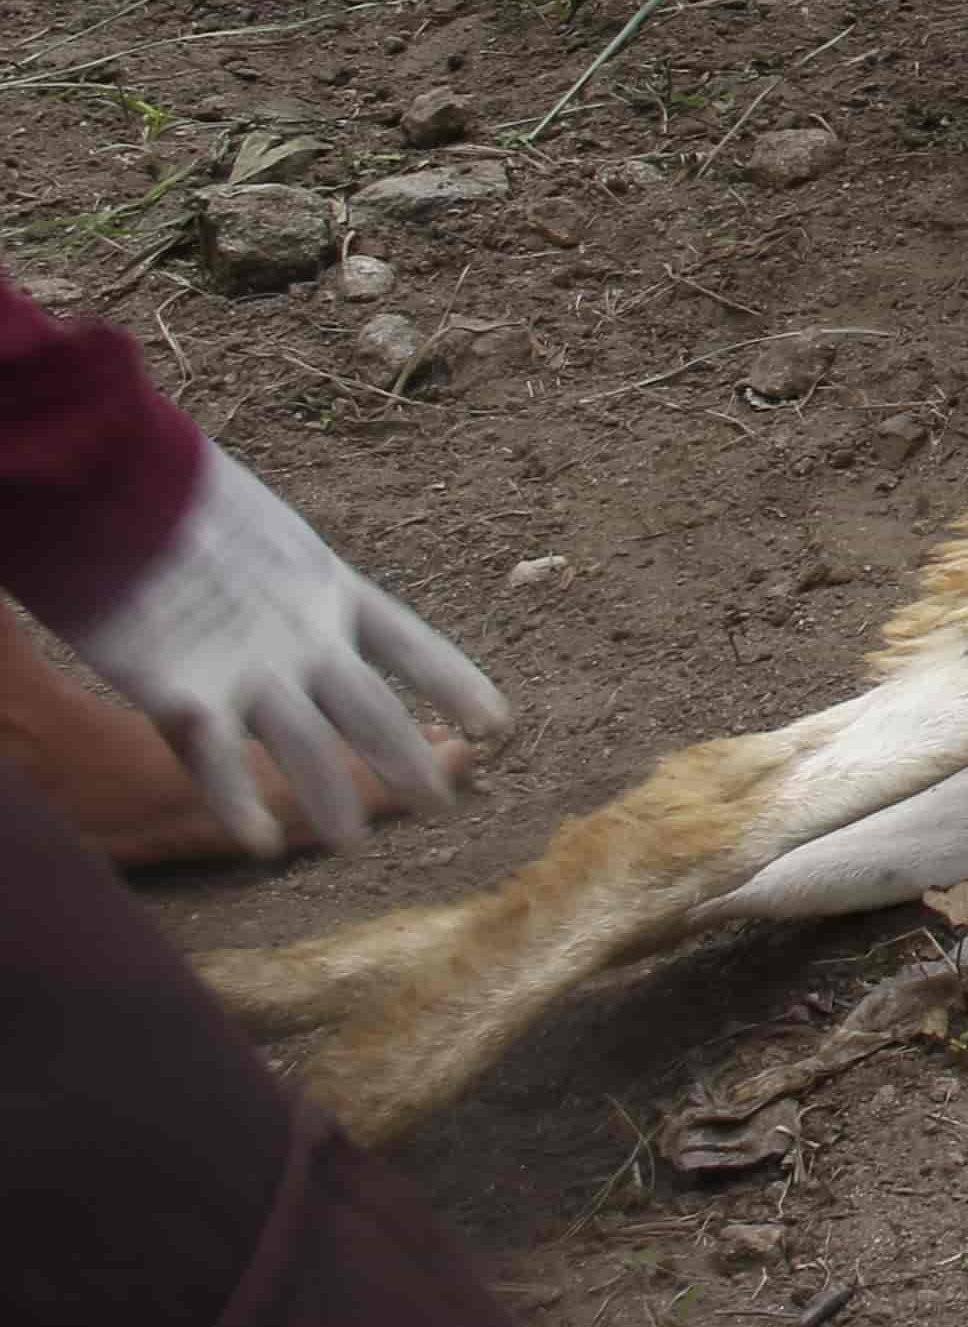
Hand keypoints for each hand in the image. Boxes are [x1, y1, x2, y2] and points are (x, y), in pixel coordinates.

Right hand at [67, 448, 512, 857]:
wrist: (110, 483)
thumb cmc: (177, 498)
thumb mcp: (261, 530)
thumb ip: (285, 577)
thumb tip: (302, 591)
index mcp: (328, 585)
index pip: (413, 643)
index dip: (455, 684)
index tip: (499, 723)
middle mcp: (304, 634)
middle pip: (372, 710)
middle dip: (409, 760)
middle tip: (443, 808)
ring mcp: (249, 666)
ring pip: (307, 749)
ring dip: (331, 800)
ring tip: (352, 844)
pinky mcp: (180, 691)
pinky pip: (217, 763)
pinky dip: (238, 804)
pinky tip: (260, 844)